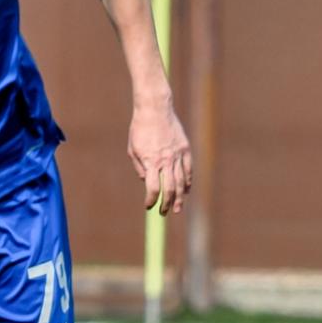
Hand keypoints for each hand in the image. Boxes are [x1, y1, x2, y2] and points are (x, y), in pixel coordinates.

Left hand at [128, 99, 192, 215]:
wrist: (155, 109)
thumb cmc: (140, 129)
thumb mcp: (132, 149)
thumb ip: (139, 167)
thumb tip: (145, 181)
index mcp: (150, 161)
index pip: (153, 188)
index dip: (151, 200)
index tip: (148, 206)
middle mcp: (166, 160)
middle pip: (169, 188)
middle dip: (167, 203)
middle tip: (164, 213)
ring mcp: (178, 155)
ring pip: (181, 182)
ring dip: (180, 197)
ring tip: (177, 208)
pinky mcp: (185, 149)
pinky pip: (188, 170)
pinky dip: (187, 182)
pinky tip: (186, 191)